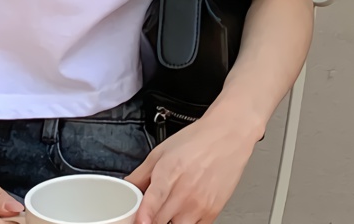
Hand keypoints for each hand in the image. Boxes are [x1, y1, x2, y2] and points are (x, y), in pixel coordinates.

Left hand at [125, 116, 256, 223]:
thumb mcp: (161, 152)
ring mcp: (199, 206)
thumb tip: (127, 186)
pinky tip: (181, 214)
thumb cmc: (195, 141)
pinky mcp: (212, 214)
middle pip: (159, 221)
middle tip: (146, 213)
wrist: (226, 138)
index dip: (143, 217)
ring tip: (165, 212)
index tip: (139, 221)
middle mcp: (184, 193)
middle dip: (150, 219)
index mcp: (168, 175)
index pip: (152, 204)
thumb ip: (141, 173)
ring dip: (167, 222)